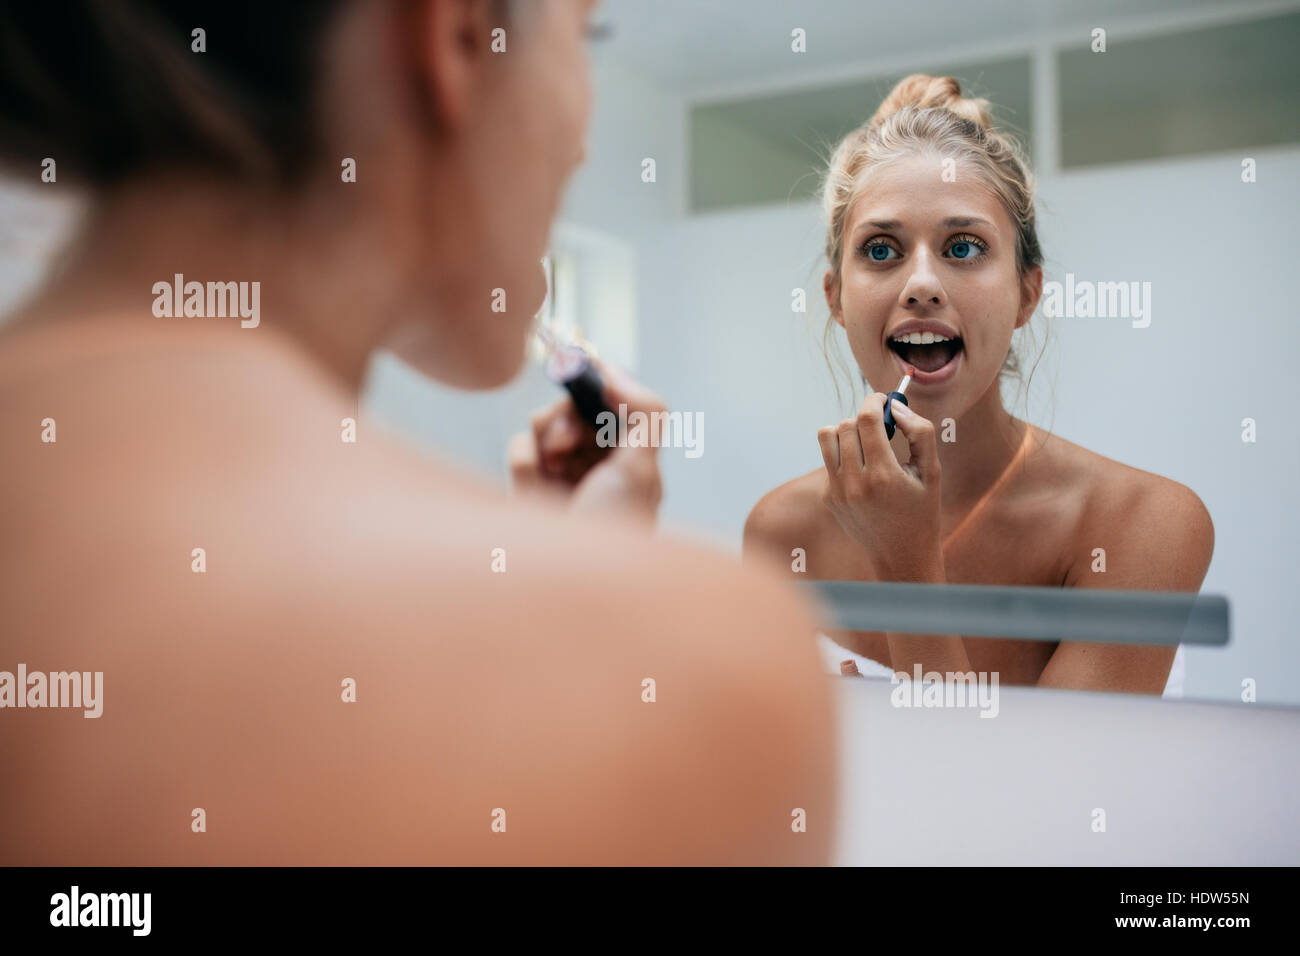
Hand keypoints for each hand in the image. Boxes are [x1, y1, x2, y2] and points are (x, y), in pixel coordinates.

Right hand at [508, 358, 663, 522]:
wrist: (568, 586)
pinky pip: (520, 449)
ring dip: (547, 438)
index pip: (616, 405)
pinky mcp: (529, 490)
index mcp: (633, 459)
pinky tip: (533, 487)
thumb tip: (618, 376)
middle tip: (568, 440)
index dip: (600, 385)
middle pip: (577, 409)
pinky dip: (525, 461)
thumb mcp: (642, 468)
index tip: (580, 367)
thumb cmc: (613, 530)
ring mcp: (562, 478)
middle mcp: (598, 466)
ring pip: (545, 424)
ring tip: (554, 467)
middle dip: (569, 416)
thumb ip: (644, 413)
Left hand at [817, 393, 943, 581]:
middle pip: (845, 425)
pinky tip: (864, 472)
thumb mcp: (931, 471)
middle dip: (864, 419)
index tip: (882, 399)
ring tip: (866, 443)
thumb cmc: (922, 511)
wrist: (901, 555)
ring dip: (846, 432)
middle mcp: (854, 483)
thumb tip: (897, 406)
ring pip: (827, 438)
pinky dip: (844, 456)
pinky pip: (828, 460)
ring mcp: (837, 492)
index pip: (866, 419)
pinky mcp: (828, 498)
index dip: (874, 401)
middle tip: (881, 426)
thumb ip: (919, 433)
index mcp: (883, 475)